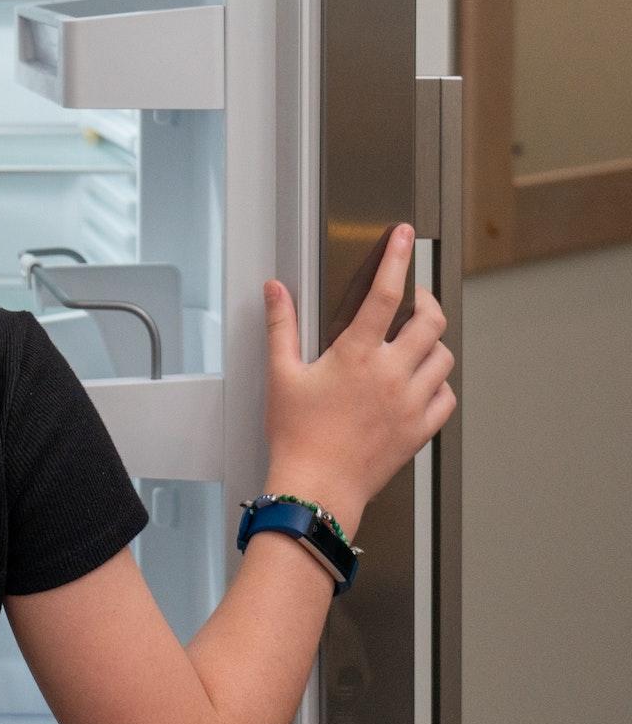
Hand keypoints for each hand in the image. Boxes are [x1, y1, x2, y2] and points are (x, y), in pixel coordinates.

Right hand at [261, 223, 454, 536]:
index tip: (402, 237)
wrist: (317, 486)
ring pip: (443, 357)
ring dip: (432, 344)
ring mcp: (411, 402)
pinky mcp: (420, 429)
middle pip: (431, 321)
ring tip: (414, 344)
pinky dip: (439, 384)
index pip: (385, 294)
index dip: (395, 259)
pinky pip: (447, 396)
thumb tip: (276, 291)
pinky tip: (420, 384)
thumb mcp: (281, 374)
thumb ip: (281, 326)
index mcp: (357, 355)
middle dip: (426, 302)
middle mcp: (392, 374)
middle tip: (414, 300)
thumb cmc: (297, 434)